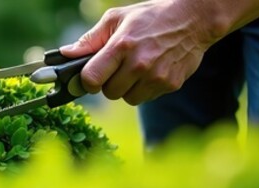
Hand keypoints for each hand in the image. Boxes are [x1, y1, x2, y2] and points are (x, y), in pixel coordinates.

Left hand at [59, 1, 221, 104]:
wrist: (193, 20)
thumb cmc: (150, 17)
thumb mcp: (116, 18)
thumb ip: (90, 39)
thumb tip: (66, 54)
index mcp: (121, 46)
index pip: (92, 79)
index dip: (88, 80)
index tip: (91, 76)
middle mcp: (139, 64)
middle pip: (109, 92)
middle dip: (109, 82)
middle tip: (118, 67)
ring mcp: (156, 76)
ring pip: (128, 99)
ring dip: (127, 88)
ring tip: (135, 68)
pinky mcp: (170, 85)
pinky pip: (146, 98)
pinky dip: (144, 89)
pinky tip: (150, 71)